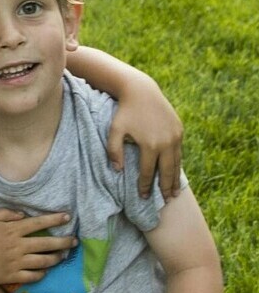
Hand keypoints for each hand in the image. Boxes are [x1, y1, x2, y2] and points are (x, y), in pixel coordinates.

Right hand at [0, 209, 75, 285]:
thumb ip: (5, 213)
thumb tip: (22, 215)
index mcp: (13, 230)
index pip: (39, 223)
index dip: (54, 220)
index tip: (67, 218)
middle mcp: (19, 246)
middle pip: (47, 243)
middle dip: (63, 241)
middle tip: (74, 241)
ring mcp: (17, 262)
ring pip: (43, 260)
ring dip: (56, 258)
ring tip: (62, 256)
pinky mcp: (13, 276)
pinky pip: (32, 276)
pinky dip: (41, 273)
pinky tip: (45, 271)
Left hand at [106, 78, 182, 199]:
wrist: (141, 91)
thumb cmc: (124, 112)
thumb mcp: (114, 130)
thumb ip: (113, 151)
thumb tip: (117, 170)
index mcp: (150, 145)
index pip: (147, 171)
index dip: (145, 185)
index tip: (144, 197)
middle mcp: (166, 142)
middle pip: (166, 171)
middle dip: (165, 187)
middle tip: (166, 200)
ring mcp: (175, 136)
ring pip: (176, 163)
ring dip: (175, 178)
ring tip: (174, 192)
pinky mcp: (179, 130)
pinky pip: (179, 152)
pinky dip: (178, 163)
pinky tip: (175, 172)